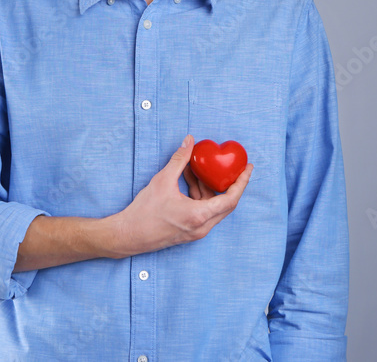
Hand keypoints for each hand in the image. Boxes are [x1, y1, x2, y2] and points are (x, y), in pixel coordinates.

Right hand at [107, 134, 252, 257]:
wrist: (129, 235)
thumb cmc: (144, 211)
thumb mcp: (162, 181)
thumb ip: (179, 160)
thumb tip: (189, 141)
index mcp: (199, 216)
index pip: (231, 199)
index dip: (242, 182)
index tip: (248, 168)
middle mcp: (202, 227)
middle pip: (226, 204)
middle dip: (231, 184)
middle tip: (235, 167)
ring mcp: (196, 231)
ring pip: (213, 207)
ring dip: (210, 189)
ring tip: (201, 169)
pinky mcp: (190, 231)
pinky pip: (203, 212)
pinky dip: (201, 196)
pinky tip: (190, 180)